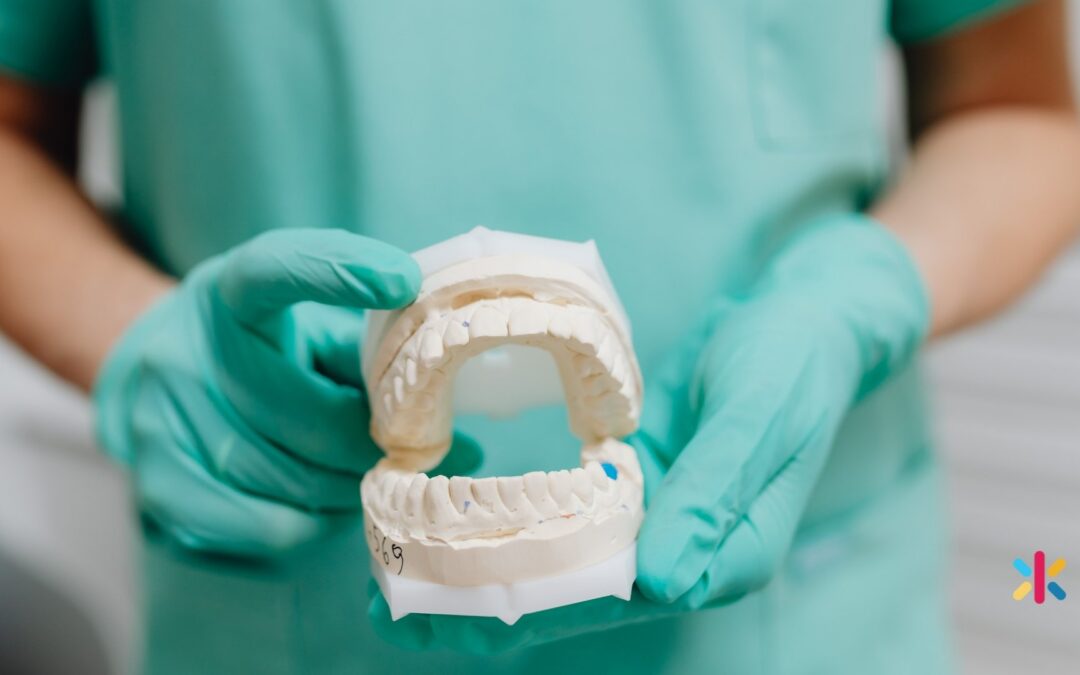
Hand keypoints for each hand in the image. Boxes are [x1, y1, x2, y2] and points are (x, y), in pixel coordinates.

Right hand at [94, 229, 475, 556]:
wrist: (149, 377)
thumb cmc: (259, 349)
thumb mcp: (301, 320)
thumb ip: (361, 342)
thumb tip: (445, 394)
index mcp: (231, 293)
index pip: (277, 269)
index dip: (338, 271)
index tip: (402, 281)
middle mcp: (186, 351)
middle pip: (308, 414)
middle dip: (376, 444)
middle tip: (425, 453)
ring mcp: (162, 421)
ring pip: (290, 478)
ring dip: (350, 487)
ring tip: (376, 481)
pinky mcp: (160, 485)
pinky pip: (261, 525)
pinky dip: (311, 525)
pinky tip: (327, 509)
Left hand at [369, 214, 928, 651]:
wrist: (805, 322)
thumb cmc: (794, 364)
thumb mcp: (761, 417)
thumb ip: (714, 495)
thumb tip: (663, 581)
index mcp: (725, 555)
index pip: (623, 601)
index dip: (538, 610)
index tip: (455, 610)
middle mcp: (685, 553)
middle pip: (580, 600)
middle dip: (490, 609)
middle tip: (396, 609)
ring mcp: (657, 524)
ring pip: (563, 569)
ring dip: (486, 577)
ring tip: (398, 581)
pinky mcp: (634, 491)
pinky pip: (565, 523)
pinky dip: (510, 530)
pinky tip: (450, 527)